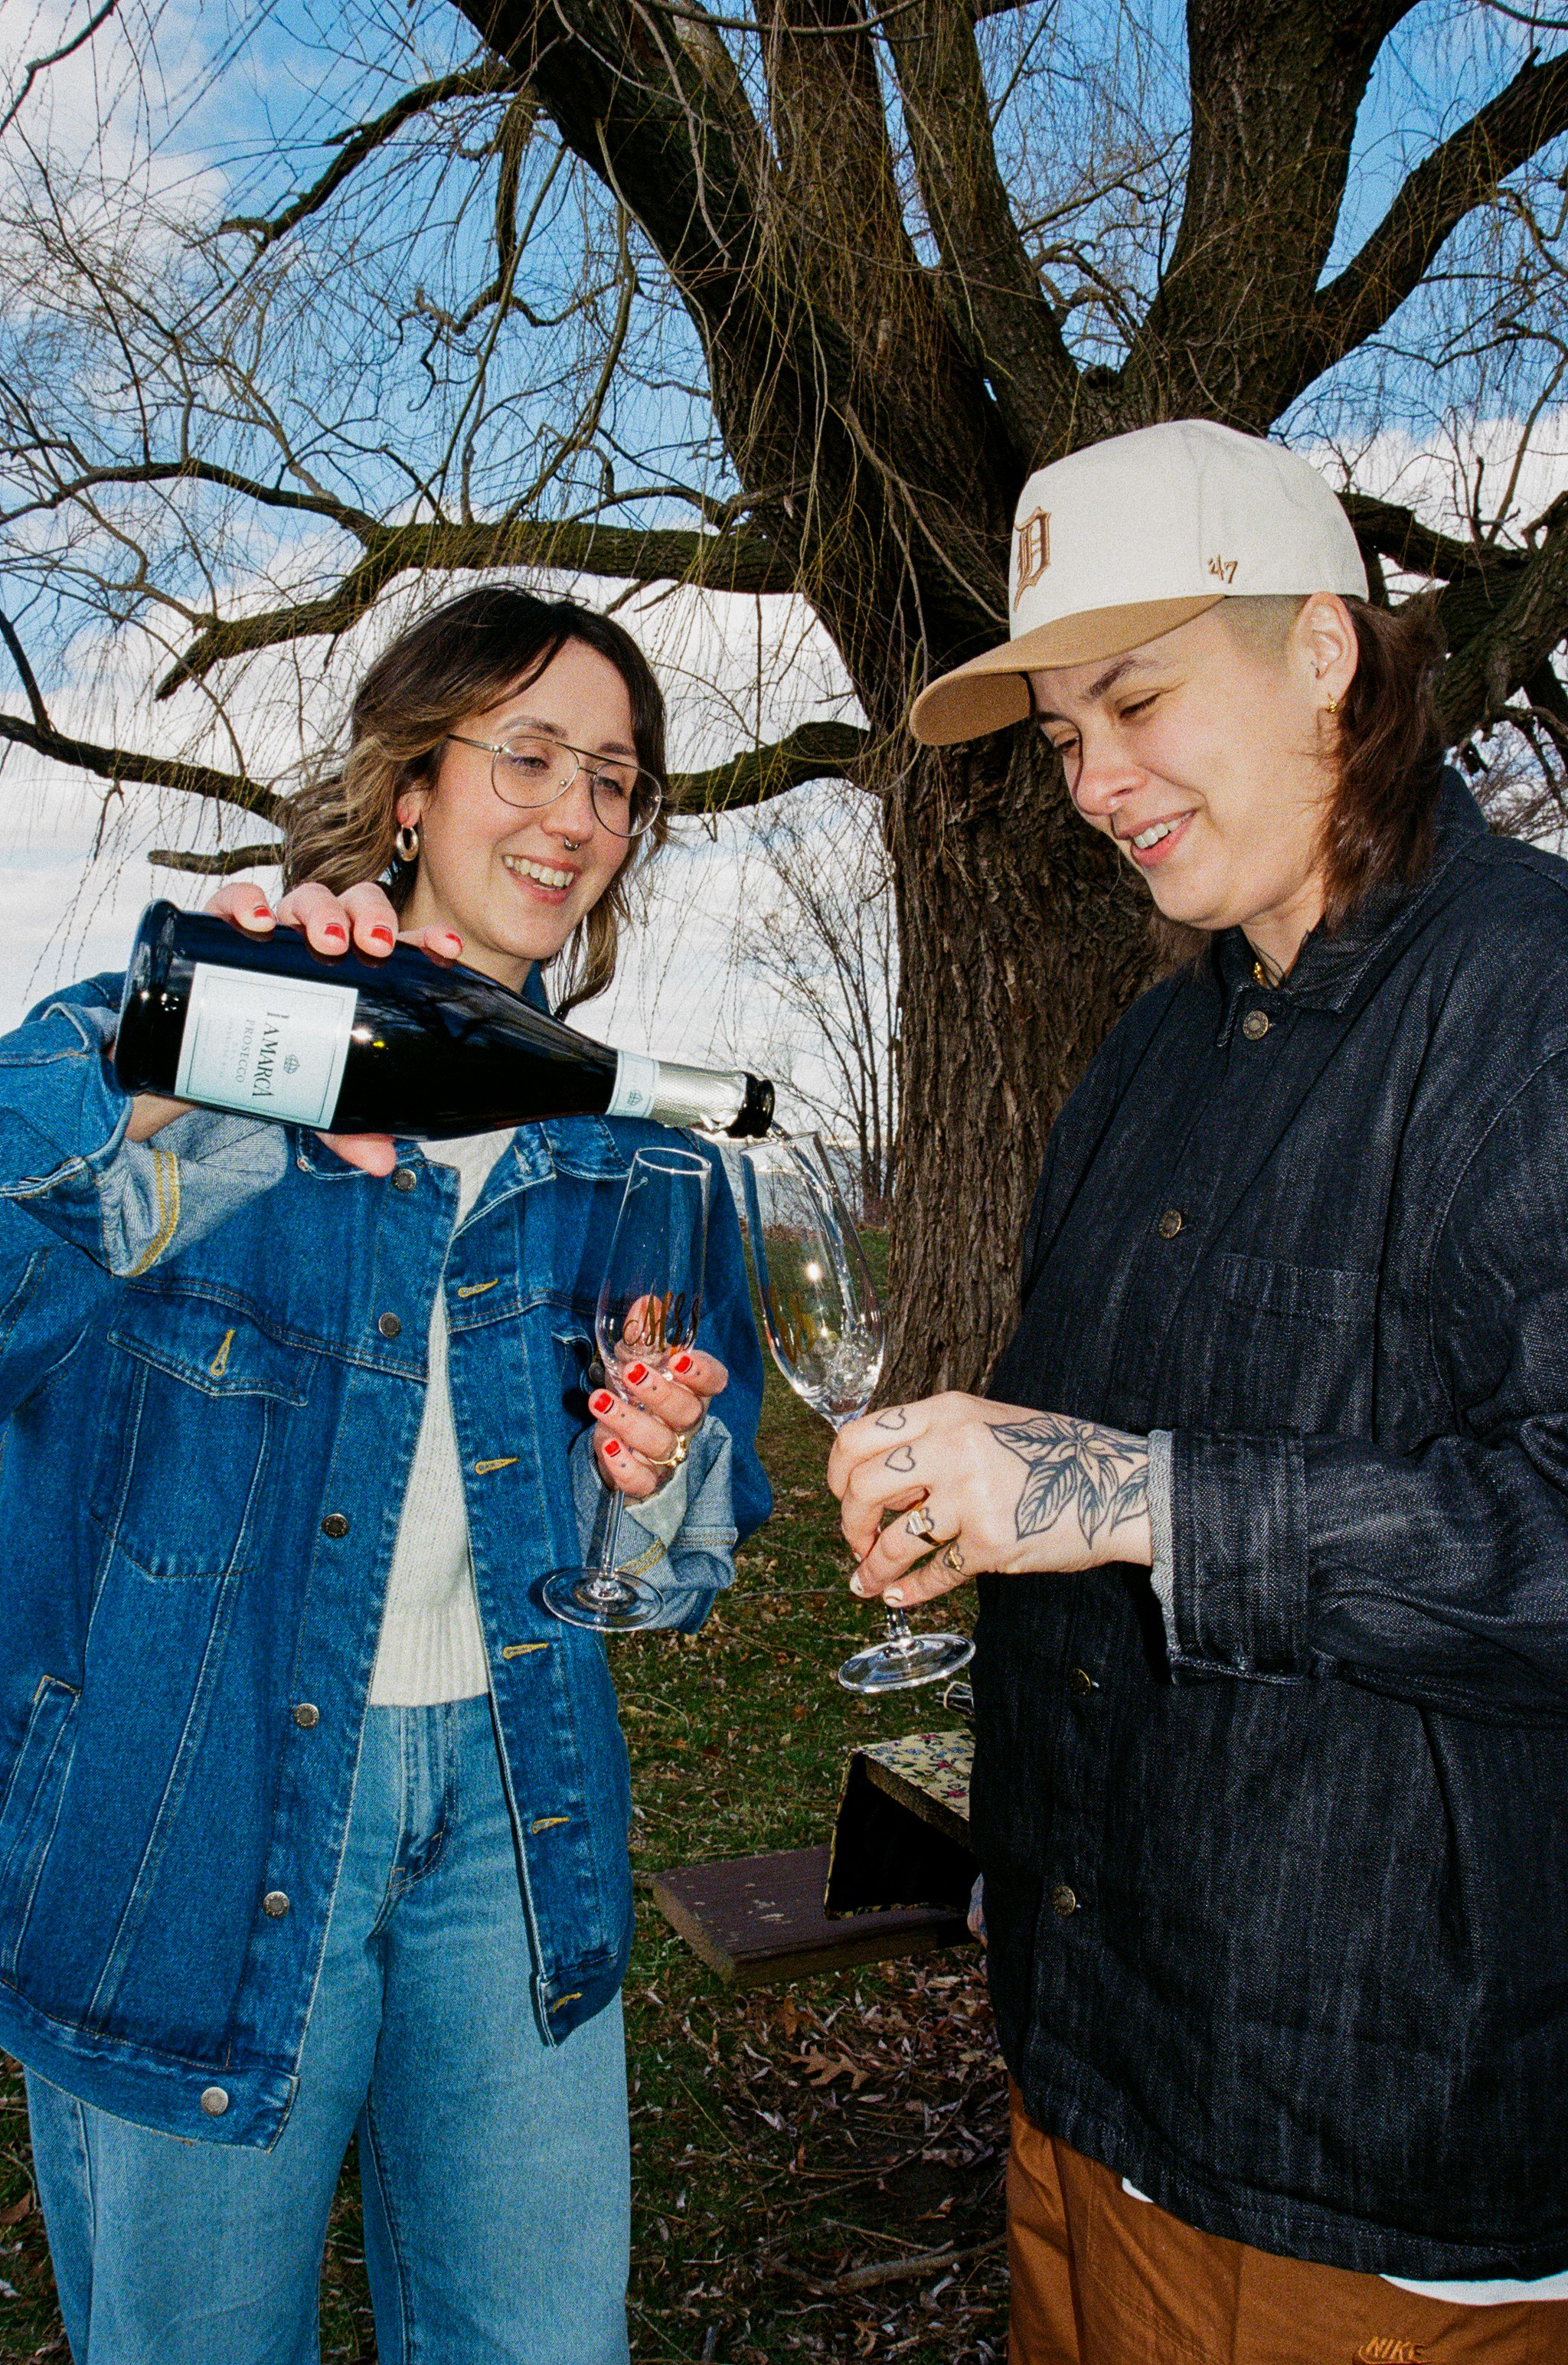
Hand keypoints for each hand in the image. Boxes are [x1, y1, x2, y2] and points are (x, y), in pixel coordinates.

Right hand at [193, 879, 463, 1175]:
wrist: (207, 1061)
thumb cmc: (281, 1063)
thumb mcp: (320, 1097)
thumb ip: (352, 1127)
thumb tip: (382, 1162)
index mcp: (361, 968)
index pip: (403, 941)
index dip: (428, 937)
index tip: (447, 950)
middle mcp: (323, 941)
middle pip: (358, 906)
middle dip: (371, 917)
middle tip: (374, 946)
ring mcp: (278, 930)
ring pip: (306, 898)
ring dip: (322, 910)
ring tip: (327, 940)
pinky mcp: (225, 928)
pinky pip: (234, 900)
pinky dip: (246, 902)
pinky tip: (257, 922)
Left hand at [588, 1349, 727, 1500]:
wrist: (616, 1440)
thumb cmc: (634, 1393)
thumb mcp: (634, 1360)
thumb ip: (643, 1336)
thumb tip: (647, 1303)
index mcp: (692, 1389)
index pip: (714, 1381)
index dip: (702, 1372)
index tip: (678, 1359)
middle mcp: (685, 1423)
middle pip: (688, 1412)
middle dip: (660, 1392)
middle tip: (630, 1374)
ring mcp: (667, 1454)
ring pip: (662, 1444)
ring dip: (630, 1422)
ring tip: (599, 1401)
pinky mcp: (646, 1481)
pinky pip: (643, 1481)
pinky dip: (626, 1466)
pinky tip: (607, 1445)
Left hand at [827, 1391, 1150, 1609]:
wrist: (1117, 1485)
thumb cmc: (1050, 1454)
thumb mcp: (985, 1424)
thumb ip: (932, 1442)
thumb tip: (876, 1480)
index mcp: (945, 1413)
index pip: (858, 1437)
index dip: (837, 1472)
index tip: (842, 1494)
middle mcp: (952, 1448)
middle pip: (863, 1488)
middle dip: (849, 1524)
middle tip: (856, 1541)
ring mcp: (971, 1497)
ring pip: (893, 1540)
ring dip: (872, 1568)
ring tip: (868, 1582)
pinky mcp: (990, 1542)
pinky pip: (934, 1573)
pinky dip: (910, 1591)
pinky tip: (900, 1597)